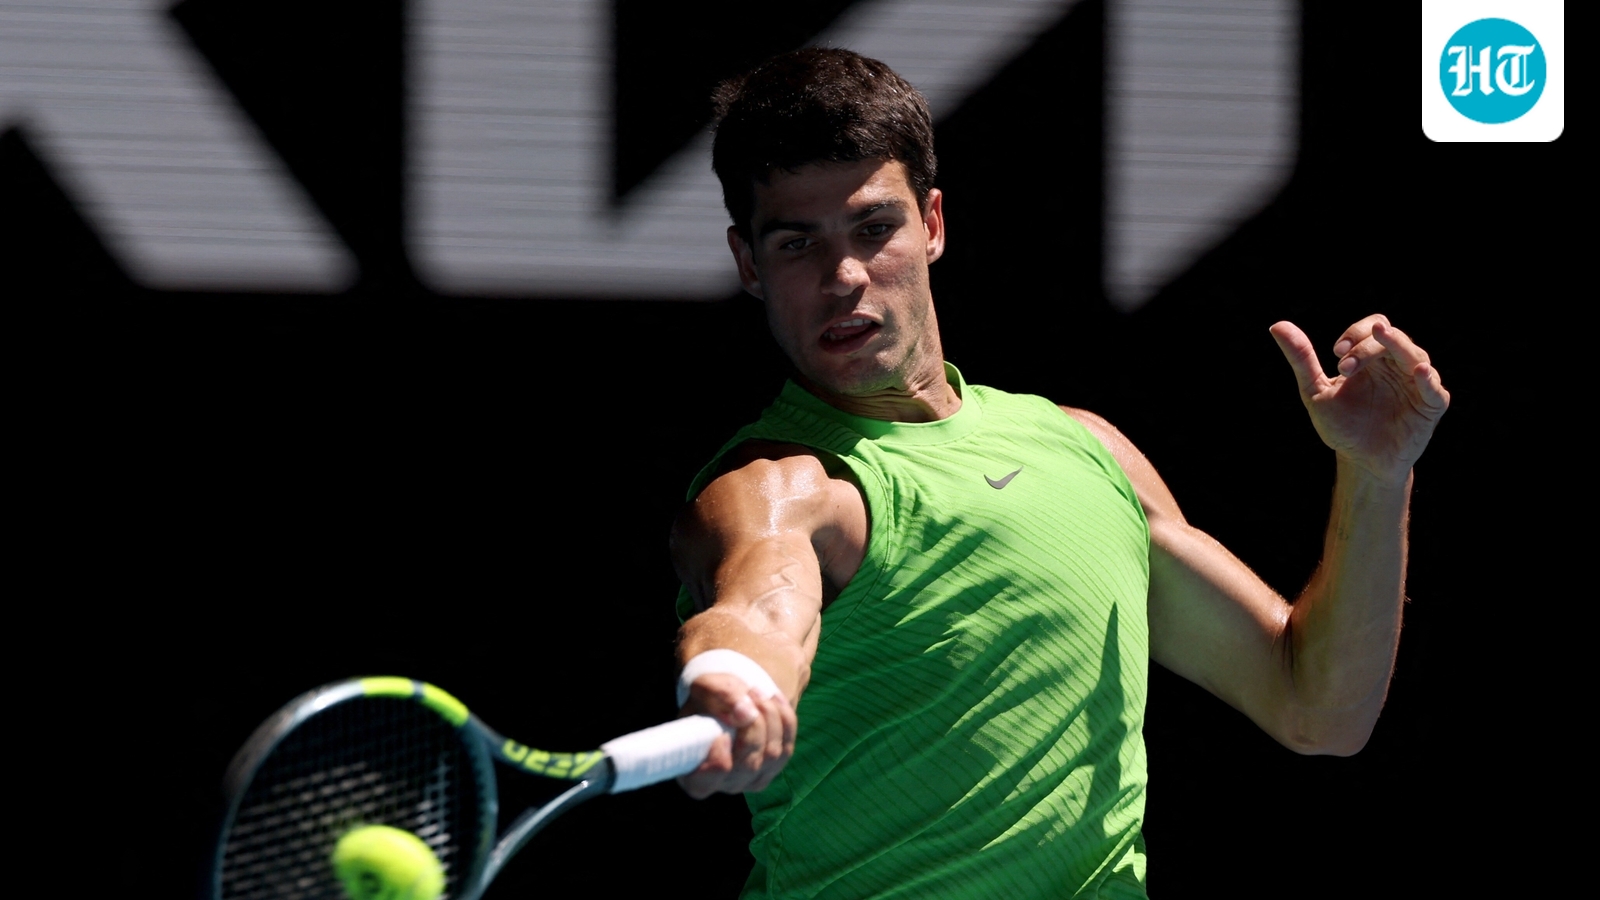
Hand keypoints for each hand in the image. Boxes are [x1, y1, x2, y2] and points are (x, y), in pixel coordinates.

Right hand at [675, 672, 795, 797]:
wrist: (730, 697)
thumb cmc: (709, 697)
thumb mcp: (707, 687)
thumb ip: (721, 697)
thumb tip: (746, 713)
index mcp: (694, 773)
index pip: (704, 782)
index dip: (716, 760)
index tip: (722, 734)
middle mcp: (724, 783)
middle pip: (748, 765)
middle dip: (753, 726)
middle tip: (748, 695)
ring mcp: (752, 778)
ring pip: (772, 754)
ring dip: (769, 716)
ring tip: (756, 692)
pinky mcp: (774, 767)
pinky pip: (787, 746)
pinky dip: (783, 719)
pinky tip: (771, 700)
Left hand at [1270, 315, 1449, 484]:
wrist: (1359, 461)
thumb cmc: (1341, 425)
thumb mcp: (1316, 391)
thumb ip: (1301, 359)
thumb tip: (1277, 325)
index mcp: (1373, 358)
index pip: (1373, 327)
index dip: (1357, 333)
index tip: (1336, 353)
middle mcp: (1397, 365)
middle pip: (1392, 338)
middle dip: (1367, 347)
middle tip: (1344, 367)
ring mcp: (1416, 384)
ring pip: (1415, 355)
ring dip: (1397, 347)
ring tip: (1382, 338)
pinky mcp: (1430, 406)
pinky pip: (1435, 389)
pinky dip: (1428, 379)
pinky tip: (1419, 371)